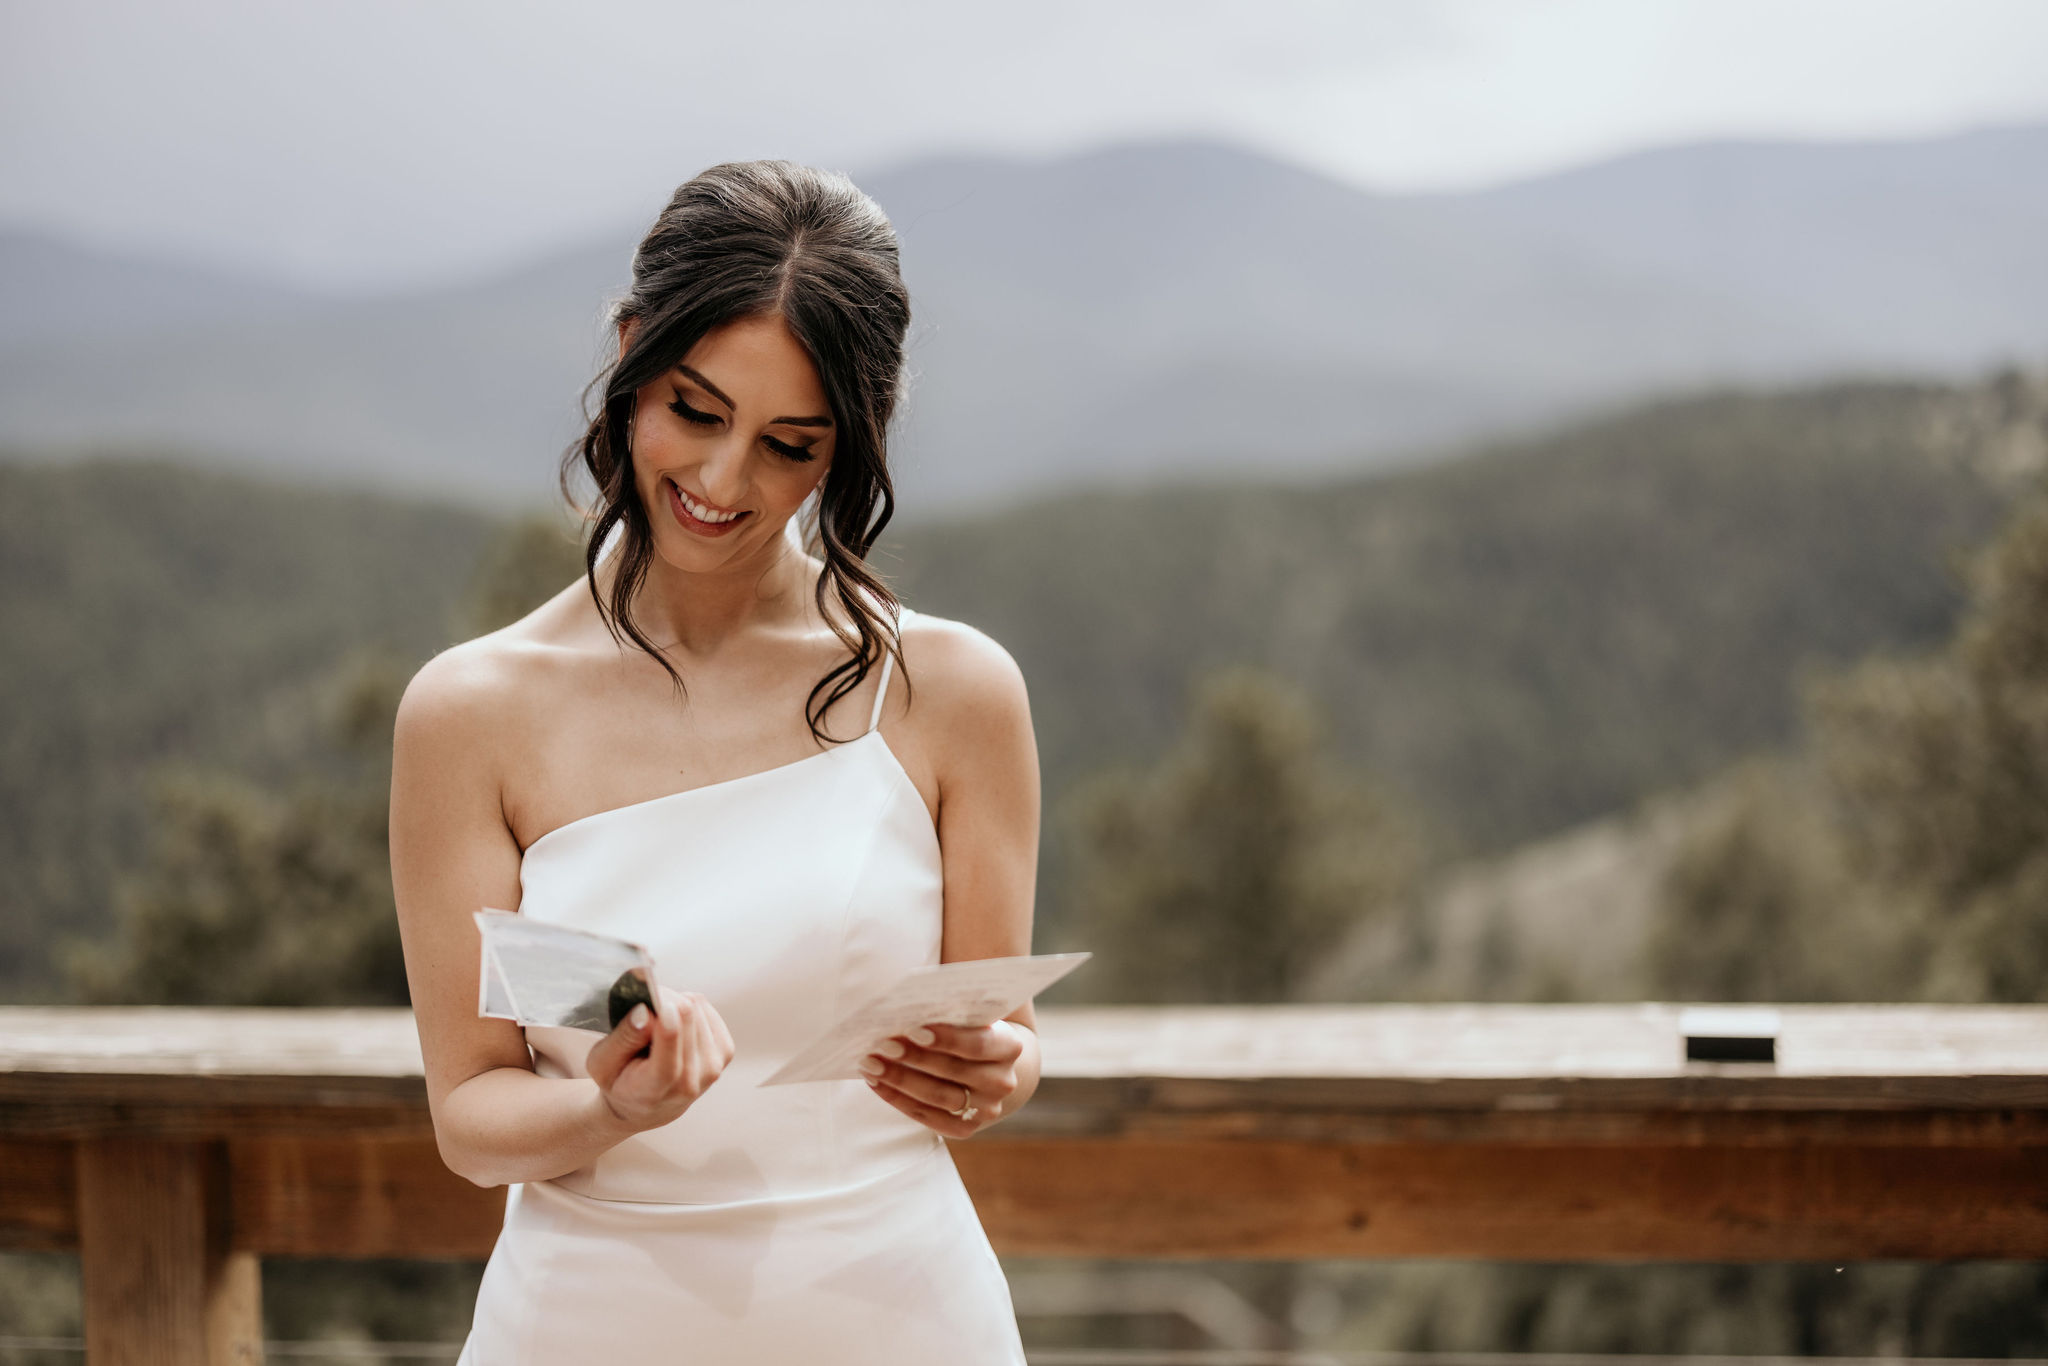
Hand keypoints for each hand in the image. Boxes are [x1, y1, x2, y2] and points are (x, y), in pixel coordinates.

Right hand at [585, 985, 733, 1133]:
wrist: (646, 1106)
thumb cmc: (619, 1082)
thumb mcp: (602, 1065)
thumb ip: (622, 1039)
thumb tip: (645, 1011)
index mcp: (656, 1089)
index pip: (670, 1045)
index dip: (663, 1016)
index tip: (649, 1001)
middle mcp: (691, 1081)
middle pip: (685, 1015)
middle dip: (661, 1000)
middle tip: (643, 1007)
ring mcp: (713, 1067)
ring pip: (696, 1007)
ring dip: (673, 1003)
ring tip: (655, 1023)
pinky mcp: (724, 1052)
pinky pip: (706, 1008)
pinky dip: (687, 1008)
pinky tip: (674, 1025)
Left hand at [860, 1020, 1022, 1137]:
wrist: (991, 1066)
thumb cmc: (970, 1029)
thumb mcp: (970, 1015)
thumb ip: (950, 1010)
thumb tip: (906, 1005)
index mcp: (1010, 1046)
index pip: (977, 1043)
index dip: (945, 1038)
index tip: (912, 1027)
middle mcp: (1003, 1081)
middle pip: (954, 1071)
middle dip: (913, 1058)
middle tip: (881, 1044)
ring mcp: (986, 1109)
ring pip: (939, 1098)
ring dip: (900, 1080)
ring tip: (870, 1063)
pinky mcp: (966, 1129)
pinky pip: (929, 1118)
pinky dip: (899, 1100)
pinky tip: (877, 1083)